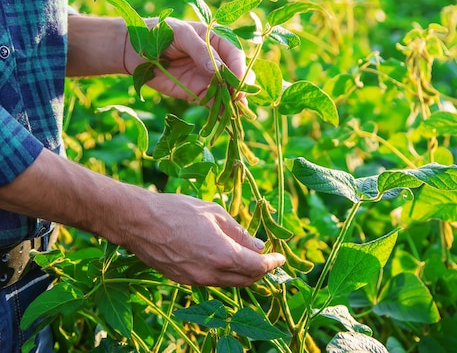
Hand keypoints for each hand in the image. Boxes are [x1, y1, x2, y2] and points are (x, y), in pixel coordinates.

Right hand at [122, 192, 284, 286]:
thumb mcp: (215, 213)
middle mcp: (211, 273)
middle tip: (268, 257)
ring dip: (243, 273)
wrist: (138, 222)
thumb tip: (258, 245)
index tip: (280, 257)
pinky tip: (225, 259)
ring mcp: (196, 280)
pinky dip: (225, 273)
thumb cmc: (177, 210)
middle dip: (261, 270)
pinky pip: (212, 281)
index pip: (258, 267)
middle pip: (246, 280)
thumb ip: (240, 233)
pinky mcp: (183, 280)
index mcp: (223, 255)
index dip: (272, 263)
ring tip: (248, 257)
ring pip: (229, 283)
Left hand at [123, 18, 247, 100]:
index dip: (239, 68)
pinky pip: (213, 103)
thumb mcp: (180, 34)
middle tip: (239, 97)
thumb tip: (216, 69)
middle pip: (237, 75)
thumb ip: (199, 50)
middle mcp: (217, 61)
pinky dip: (220, 111)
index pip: (235, 55)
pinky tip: (224, 118)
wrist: (134, 51)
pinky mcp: (198, 93)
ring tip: (235, 112)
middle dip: (240, 87)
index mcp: (216, 41)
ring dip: (233, 102)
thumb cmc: (158, 33)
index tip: (239, 80)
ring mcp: (209, 79)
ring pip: (228, 92)